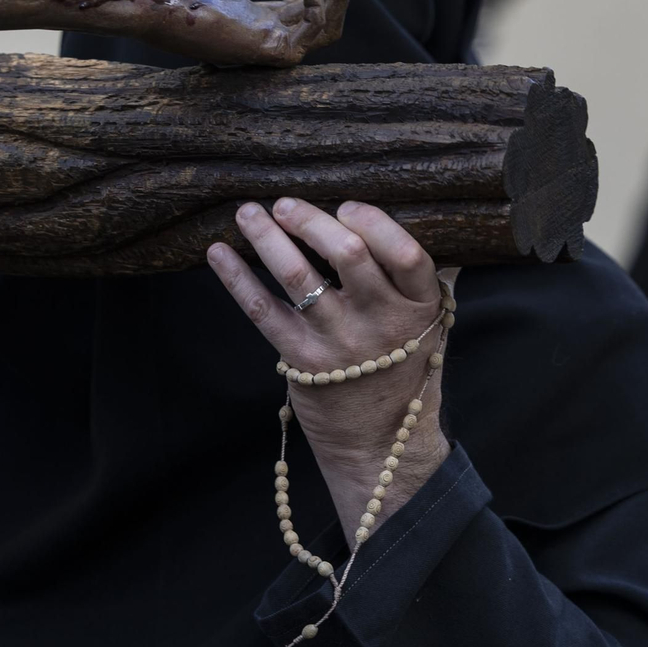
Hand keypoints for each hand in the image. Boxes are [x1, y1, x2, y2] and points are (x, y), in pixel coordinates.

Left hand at [207, 198, 452, 544]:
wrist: (378, 442)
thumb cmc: (399, 368)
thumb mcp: (426, 325)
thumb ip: (421, 278)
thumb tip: (429, 217)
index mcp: (418, 307)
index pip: (406, 254)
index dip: (375, 223)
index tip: (346, 206)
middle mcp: (381, 321)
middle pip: (348, 254)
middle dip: (311, 221)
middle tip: (285, 204)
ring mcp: (339, 340)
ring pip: (299, 276)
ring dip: (267, 238)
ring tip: (247, 213)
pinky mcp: (301, 359)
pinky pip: (262, 310)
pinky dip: (236, 278)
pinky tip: (217, 253)